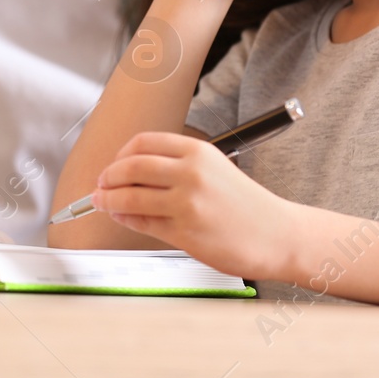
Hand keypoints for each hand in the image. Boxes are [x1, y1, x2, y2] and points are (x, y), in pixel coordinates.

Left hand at [90, 130, 299, 279]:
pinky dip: (126, 218)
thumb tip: (131, 171)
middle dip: (108, 176)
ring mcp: (187, 203)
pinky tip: (122, 216)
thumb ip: (176, 167)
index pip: (144, 143)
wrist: (279, 234)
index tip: (113, 164)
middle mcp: (191, 173)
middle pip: (131, 166)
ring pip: (131, 195)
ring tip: (101, 201)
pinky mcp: (185, 232)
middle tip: (100, 184)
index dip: (120, 154)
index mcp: (198, 151)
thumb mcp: (214, 170)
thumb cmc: (247, 204)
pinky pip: (144, 222)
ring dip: (109, 199)